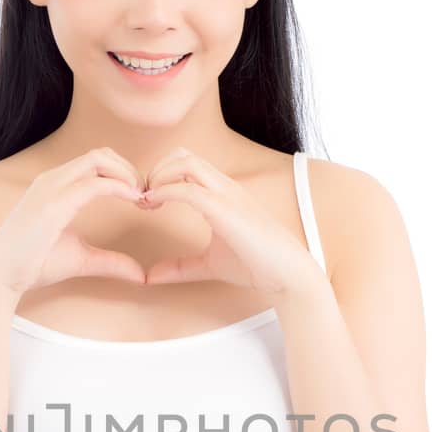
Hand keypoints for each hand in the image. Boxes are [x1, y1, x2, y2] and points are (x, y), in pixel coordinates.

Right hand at [0, 148, 147, 295]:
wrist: (0, 277)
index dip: (124, 175)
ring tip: (141, 198)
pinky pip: (95, 184)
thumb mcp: (81, 260)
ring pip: (98, 159)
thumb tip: (141, 275)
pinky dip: (120, 188)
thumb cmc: (32, 264)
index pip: (96, 162)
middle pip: (100, 154)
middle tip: (146, 196)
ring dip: (127, 174)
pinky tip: (134, 200)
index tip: (141, 199)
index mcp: (55, 186)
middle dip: (129, 170)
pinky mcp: (53, 203)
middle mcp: (52, 179)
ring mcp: (51, 188)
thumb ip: (112, 263)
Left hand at [141, 147, 319, 296]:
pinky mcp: (226, 210)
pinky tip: (152, 206)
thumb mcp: (209, 265)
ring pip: (185, 163)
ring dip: (159, 177)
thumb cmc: (256, 266)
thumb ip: (180, 267)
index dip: (161, 175)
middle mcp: (225, 187)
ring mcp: (227, 195)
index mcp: (223, 193)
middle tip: (142, 199)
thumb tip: (151, 276)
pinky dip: (164, 192)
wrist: (288, 274)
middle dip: (156, 171)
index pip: (187, 164)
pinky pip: (188, 190)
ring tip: (147, 202)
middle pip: (183, 155)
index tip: (146, 202)